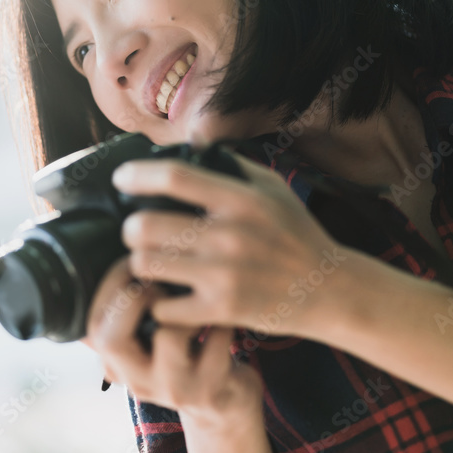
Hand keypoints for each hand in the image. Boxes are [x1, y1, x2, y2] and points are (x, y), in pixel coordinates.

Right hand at [83, 256, 265, 423]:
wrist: (223, 398)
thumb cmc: (183, 353)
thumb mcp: (147, 339)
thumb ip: (125, 309)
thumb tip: (110, 253)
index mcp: (116, 364)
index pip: (94, 324)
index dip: (112, 285)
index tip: (135, 260)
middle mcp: (138, 381)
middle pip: (111, 339)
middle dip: (135, 298)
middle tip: (160, 284)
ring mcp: (172, 388)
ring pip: (168, 336)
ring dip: (186, 308)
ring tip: (198, 305)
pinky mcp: (208, 389)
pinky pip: (215, 338)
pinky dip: (223, 320)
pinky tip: (226, 319)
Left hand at [111, 150, 349, 336]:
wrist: (331, 289)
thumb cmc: (298, 234)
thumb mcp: (273, 188)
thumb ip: (232, 165)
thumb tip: (192, 142)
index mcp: (241, 199)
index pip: (174, 177)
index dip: (137, 175)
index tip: (122, 180)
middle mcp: (230, 234)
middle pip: (145, 225)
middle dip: (131, 228)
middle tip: (137, 232)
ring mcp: (225, 274)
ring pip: (146, 265)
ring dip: (141, 264)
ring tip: (151, 263)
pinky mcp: (223, 310)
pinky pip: (163, 306)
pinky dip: (159, 303)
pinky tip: (169, 297)